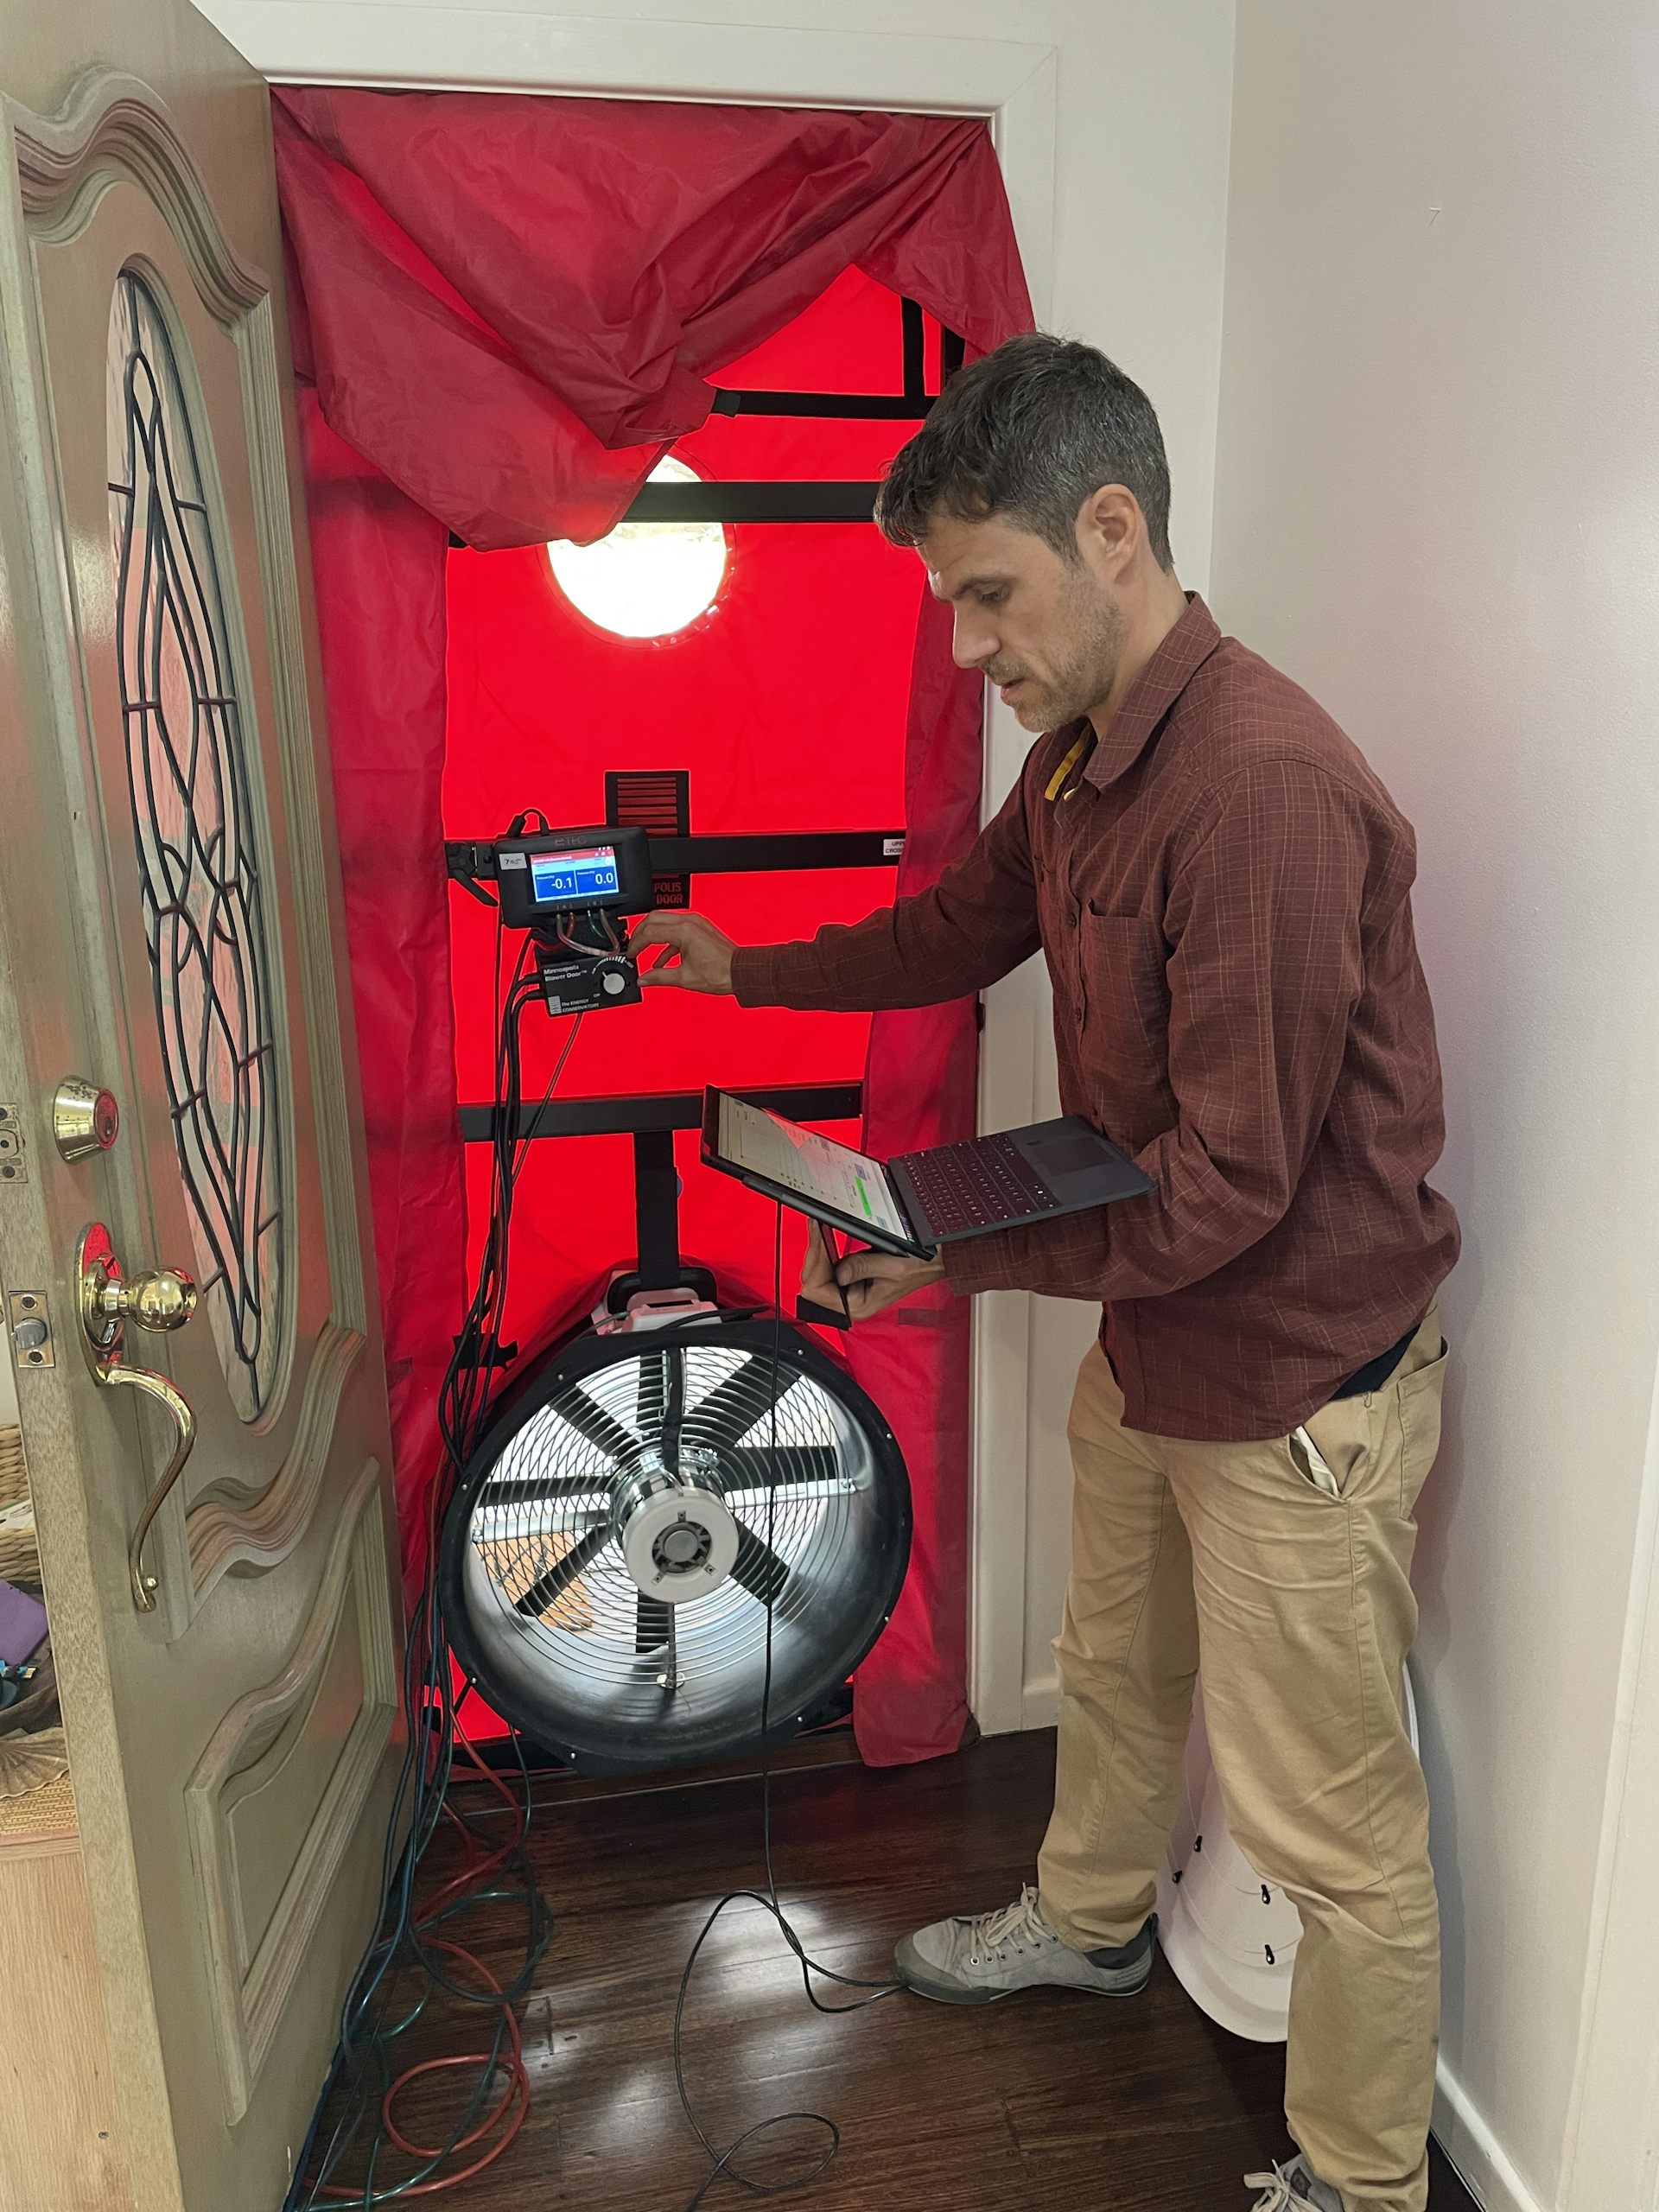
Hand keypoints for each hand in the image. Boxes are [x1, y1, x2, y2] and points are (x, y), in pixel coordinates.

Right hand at [630, 911, 736, 993]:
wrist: (741, 972)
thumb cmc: (721, 972)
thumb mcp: (684, 978)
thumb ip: (659, 977)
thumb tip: (644, 979)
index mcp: (684, 931)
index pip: (650, 932)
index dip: (636, 944)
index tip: (630, 954)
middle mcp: (689, 922)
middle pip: (654, 919)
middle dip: (640, 933)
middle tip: (633, 947)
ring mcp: (696, 923)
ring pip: (665, 922)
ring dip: (653, 936)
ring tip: (644, 952)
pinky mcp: (700, 929)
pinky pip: (677, 930)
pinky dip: (667, 942)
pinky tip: (663, 960)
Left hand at [801, 1231, 945, 1321]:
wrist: (933, 1261)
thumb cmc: (919, 1268)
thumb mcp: (892, 1267)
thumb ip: (863, 1268)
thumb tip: (839, 1272)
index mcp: (858, 1305)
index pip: (817, 1291)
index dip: (815, 1266)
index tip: (819, 1240)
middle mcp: (850, 1300)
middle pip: (812, 1282)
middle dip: (813, 1255)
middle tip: (815, 1229)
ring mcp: (849, 1288)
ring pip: (817, 1272)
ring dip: (817, 1250)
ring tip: (817, 1228)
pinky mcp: (852, 1275)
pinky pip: (827, 1265)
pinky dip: (824, 1249)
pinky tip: (824, 1235)